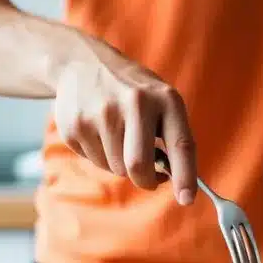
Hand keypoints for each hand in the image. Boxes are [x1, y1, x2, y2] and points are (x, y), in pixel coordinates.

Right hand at [52, 38, 196, 204]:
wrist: (83, 63)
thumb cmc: (133, 91)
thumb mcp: (161, 101)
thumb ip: (173, 138)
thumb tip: (178, 182)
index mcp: (164, 99)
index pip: (180, 144)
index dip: (185, 175)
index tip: (186, 199)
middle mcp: (134, 103)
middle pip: (139, 166)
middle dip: (146, 181)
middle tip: (149, 179)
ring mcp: (101, 114)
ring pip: (116, 168)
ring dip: (122, 165)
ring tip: (119, 137)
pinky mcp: (75, 125)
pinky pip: (95, 161)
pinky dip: (102, 156)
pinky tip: (99, 131)